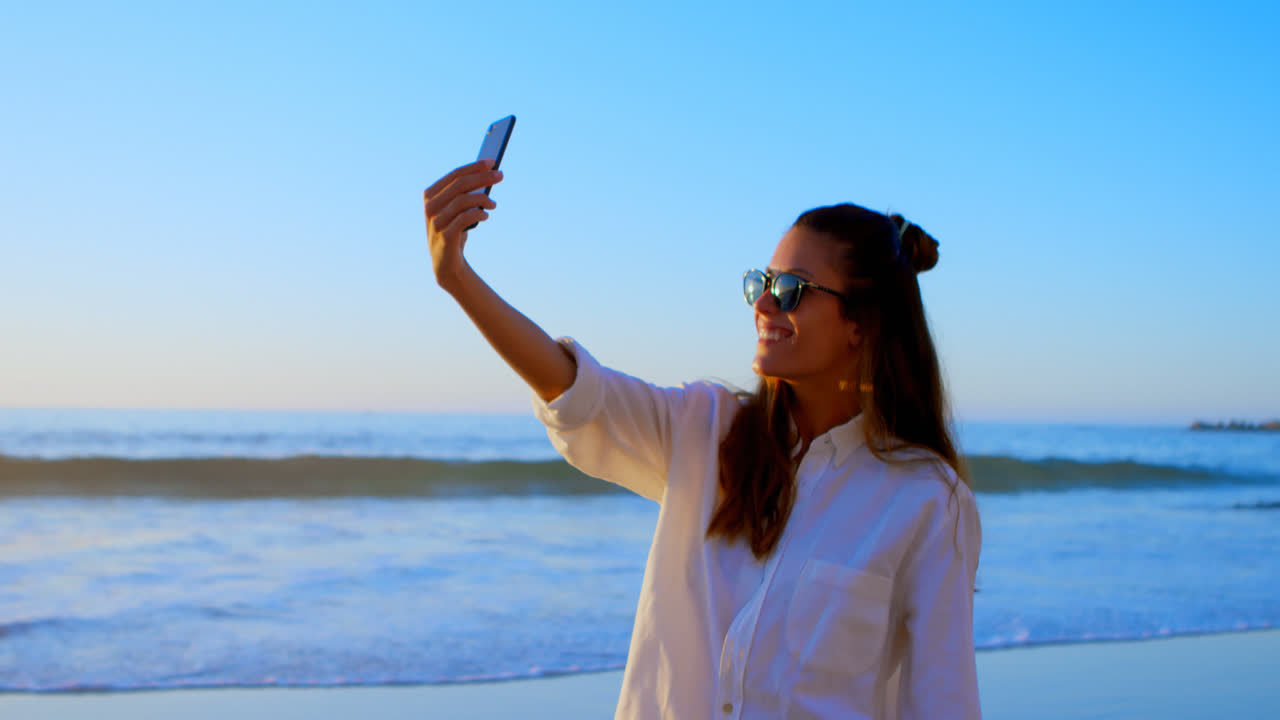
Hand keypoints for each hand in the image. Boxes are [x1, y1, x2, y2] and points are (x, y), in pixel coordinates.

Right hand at [424, 159, 502, 289]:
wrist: (446, 262)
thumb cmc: (454, 230)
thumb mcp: (456, 209)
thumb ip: (465, 193)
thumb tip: (488, 174)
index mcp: (430, 195)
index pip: (454, 175)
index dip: (474, 166)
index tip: (492, 161)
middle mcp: (430, 206)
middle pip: (460, 185)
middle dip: (482, 177)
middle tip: (500, 176)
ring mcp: (436, 221)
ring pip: (462, 201)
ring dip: (482, 198)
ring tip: (494, 204)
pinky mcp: (445, 236)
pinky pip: (464, 219)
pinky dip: (478, 214)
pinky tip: (486, 215)